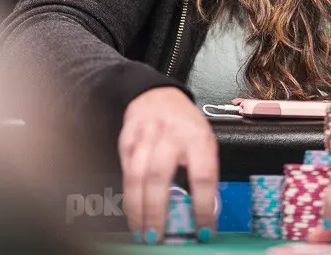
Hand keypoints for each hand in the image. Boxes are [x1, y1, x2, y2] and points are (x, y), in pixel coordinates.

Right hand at [119, 87, 218, 243]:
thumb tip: (206, 211)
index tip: (203, 229)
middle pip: (160, 175)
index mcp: (197, 137)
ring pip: (137, 175)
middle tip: (158, 236)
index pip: (203, 175)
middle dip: (157, 210)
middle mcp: (170, 135)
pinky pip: (125, 171)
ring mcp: (145, 136)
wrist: (157, 94)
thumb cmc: (184, 123)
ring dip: (138, 208)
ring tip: (141, 231)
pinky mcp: (126, 140)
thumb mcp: (204, 142)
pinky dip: (128, 195)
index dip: (202, 206)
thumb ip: (203, 173)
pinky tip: (132, 211)